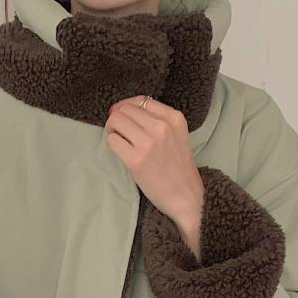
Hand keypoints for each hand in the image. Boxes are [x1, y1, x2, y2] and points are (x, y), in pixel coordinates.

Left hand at [104, 98, 203, 252]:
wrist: (186, 197)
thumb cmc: (179, 169)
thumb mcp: (177, 135)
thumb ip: (158, 120)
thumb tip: (125, 109)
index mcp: (173, 118)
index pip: (142, 100)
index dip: (128, 106)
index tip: (125, 117)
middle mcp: (161, 126)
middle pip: (126, 109)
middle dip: (118, 118)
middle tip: (118, 131)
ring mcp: (148, 143)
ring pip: (116, 120)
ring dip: (112, 129)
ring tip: (117, 139)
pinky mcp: (136, 160)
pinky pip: (112, 140)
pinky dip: (111, 143)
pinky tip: (118, 150)